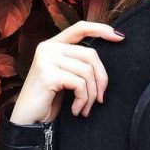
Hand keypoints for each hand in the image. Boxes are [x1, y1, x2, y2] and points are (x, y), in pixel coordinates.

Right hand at [9, 20, 125, 124]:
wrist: (28, 122)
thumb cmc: (50, 99)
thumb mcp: (66, 75)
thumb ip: (78, 61)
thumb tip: (108, 52)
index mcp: (52, 44)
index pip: (80, 28)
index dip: (101, 29)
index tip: (121, 37)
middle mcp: (47, 47)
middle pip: (90, 54)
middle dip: (101, 78)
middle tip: (100, 98)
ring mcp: (46, 59)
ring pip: (87, 71)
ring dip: (91, 94)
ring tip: (86, 108)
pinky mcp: (48, 74)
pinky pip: (80, 84)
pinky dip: (83, 100)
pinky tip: (77, 110)